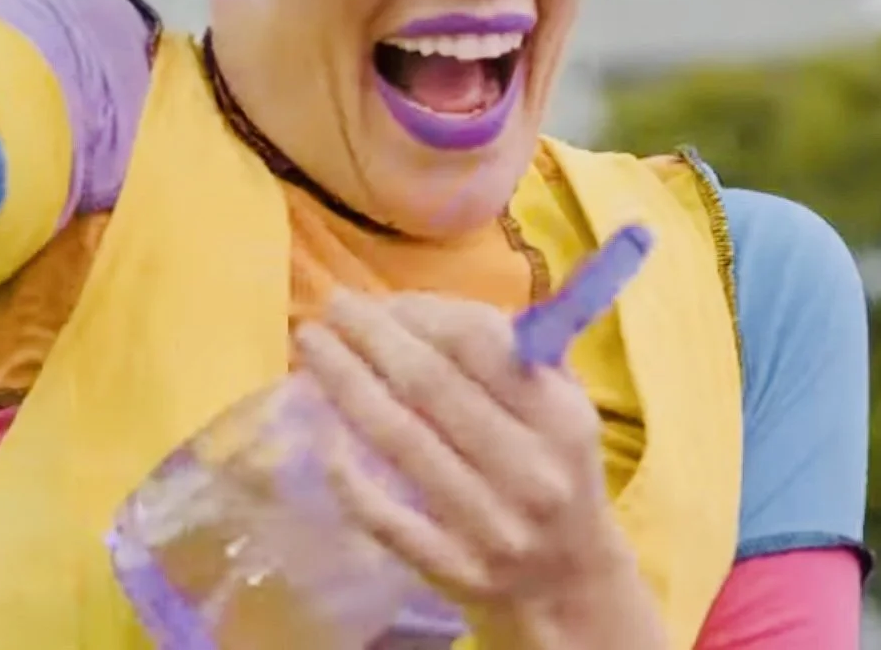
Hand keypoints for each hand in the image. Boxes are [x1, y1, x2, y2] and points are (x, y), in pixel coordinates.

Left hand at [295, 289, 666, 647]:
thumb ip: (517, 353)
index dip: (420, 313)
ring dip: (346, 383)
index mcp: (562, 417)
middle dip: (373, 336)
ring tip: (311, 345)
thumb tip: (426, 305)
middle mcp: (529, 469)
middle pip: (431, 385)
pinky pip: (383, 513)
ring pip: (400, 440)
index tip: (381, 298)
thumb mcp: (564, 407)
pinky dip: (348, 471)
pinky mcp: (452, 569)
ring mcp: (489, 523)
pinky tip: (322, 431)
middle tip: (333, 303)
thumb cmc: (555, 470)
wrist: (569, 581)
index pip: (479, 344)